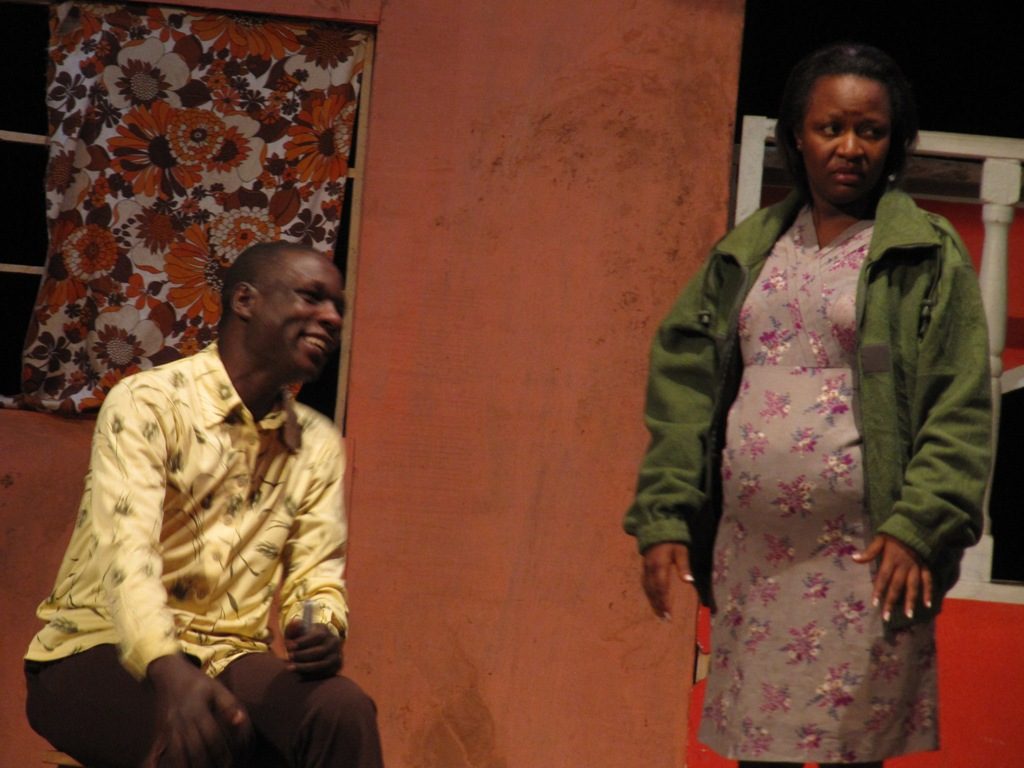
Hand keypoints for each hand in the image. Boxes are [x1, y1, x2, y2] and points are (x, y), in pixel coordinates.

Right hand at [145, 653, 249, 767]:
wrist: (168, 674)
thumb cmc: (196, 683)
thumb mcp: (216, 688)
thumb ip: (229, 705)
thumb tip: (240, 720)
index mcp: (197, 711)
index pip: (211, 737)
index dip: (221, 752)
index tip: (230, 762)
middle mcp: (181, 722)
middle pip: (194, 750)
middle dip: (206, 764)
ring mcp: (168, 729)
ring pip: (176, 754)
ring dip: (185, 767)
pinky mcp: (159, 733)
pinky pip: (155, 753)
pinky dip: (154, 764)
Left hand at [284, 620, 343, 677]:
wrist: (315, 648)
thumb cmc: (302, 640)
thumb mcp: (296, 632)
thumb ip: (293, 628)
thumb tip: (297, 622)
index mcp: (325, 630)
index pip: (318, 636)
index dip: (303, 642)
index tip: (288, 645)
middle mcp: (334, 642)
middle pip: (320, 651)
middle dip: (302, 655)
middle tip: (288, 657)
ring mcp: (337, 655)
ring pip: (323, 664)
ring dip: (305, 667)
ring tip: (290, 668)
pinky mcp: (336, 667)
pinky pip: (324, 674)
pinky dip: (311, 675)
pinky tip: (299, 675)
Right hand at [641, 542, 694, 619]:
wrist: (655, 528)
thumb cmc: (671, 540)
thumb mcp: (681, 550)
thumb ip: (684, 566)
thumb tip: (689, 581)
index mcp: (659, 565)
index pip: (661, 587)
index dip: (664, 601)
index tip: (668, 612)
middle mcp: (650, 569)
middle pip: (653, 591)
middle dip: (658, 605)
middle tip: (664, 618)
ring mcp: (645, 568)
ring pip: (647, 589)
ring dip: (653, 602)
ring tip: (659, 613)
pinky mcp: (644, 568)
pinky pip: (645, 584)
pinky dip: (649, 594)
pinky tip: (652, 600)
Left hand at [852, 534, 932, 621]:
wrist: (917, 525)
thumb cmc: (896, 533)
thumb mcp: (880, 539)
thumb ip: (869, 551)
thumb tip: (853, 558)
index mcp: (891, 559)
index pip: (883, 578)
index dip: (878, 590)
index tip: (874, 603)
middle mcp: (904, 566)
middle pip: (897, 586)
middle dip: (891, 602)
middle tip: (886, 617)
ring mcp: (916, 568)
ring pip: (913, 587)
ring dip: (910, 601)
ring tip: (908, 615)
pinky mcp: (925, 567)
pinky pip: (928, 581)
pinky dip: (928, 592)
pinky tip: (928, 604)